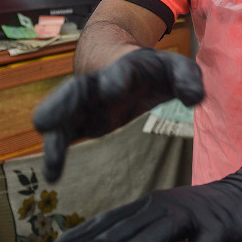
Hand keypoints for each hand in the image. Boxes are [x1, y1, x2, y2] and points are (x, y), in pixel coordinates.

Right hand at [32, 48, 203, 181]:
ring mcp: (87, 103)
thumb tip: (195, 98)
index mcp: (127, 68)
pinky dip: (56, 153)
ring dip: (54, 129)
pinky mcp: (82, 122)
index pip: (122, 71)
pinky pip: (64, 135)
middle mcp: (100, 84)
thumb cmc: (155, 71)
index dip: (119, 77)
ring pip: (64, 113)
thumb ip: (188, 78)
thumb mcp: (176, 68)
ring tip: (47, 153)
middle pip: (78, 89)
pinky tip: (51, 176)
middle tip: (45, 120)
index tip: (115, 86)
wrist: (126, 65)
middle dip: (64, 102)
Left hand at [53, 162, 241, 241]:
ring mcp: (195, 215)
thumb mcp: (166, 221)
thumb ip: (142, 235)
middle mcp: (168, 206)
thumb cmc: (202, 214)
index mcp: (151, 205)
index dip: (85, 233)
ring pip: (164, 230)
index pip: (112, 219)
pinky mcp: (221, 227)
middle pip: (131, 225)